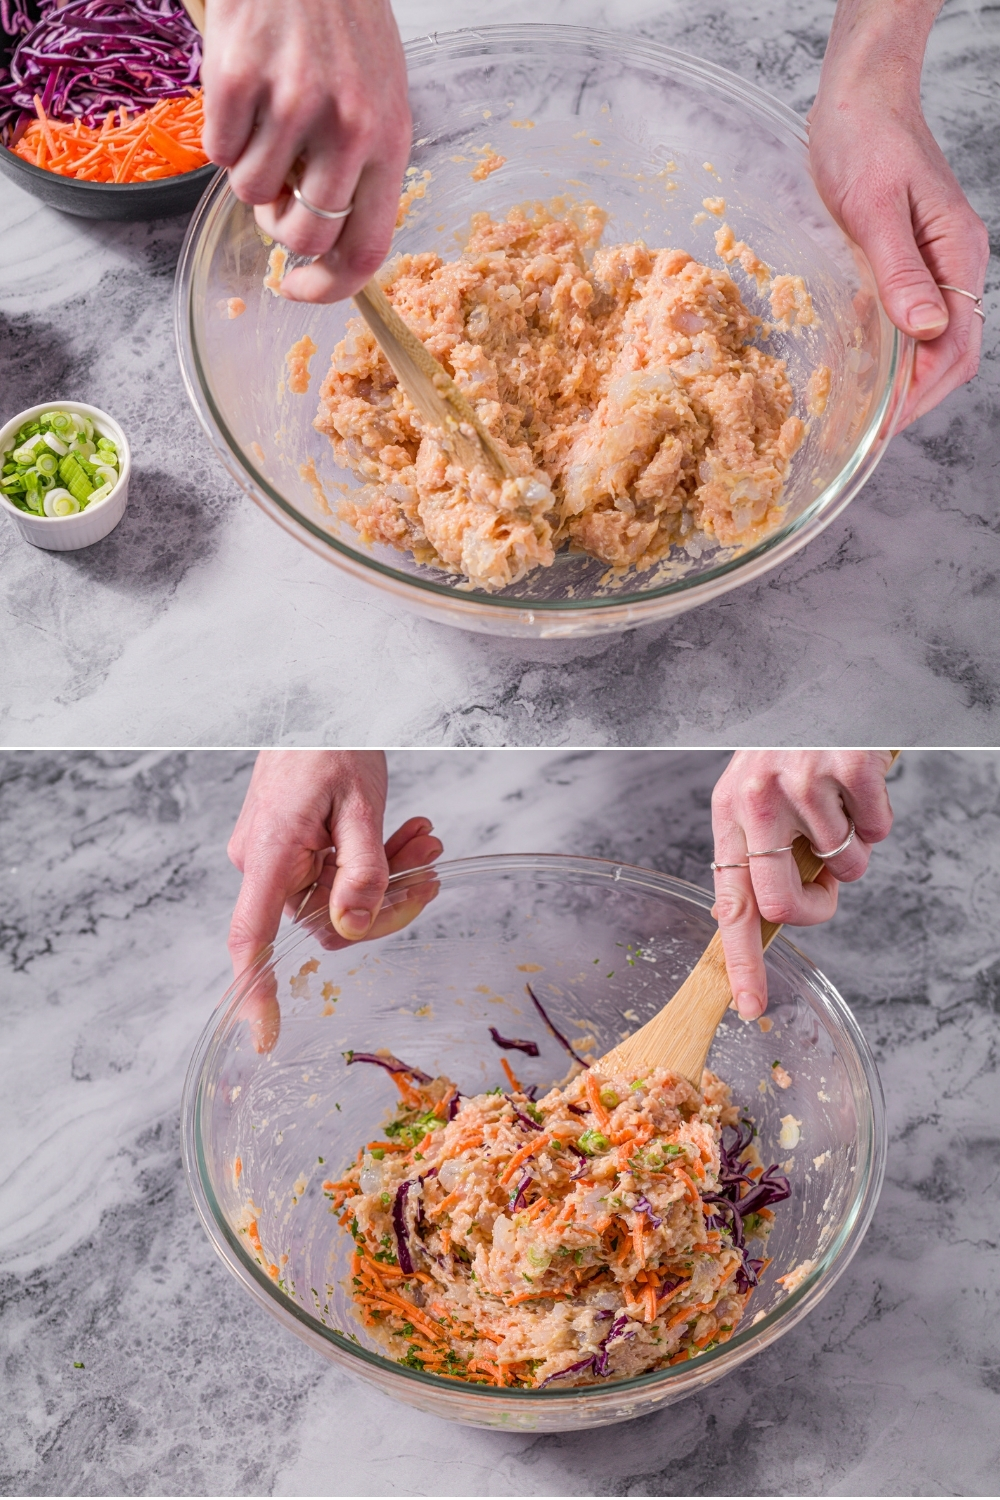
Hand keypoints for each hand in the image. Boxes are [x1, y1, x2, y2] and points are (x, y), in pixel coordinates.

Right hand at [201, 0, 410, 303]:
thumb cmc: (341, 25)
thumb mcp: (376, 98)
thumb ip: (360, 168)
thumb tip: (326, 241)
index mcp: (389, 141)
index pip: (366, 248)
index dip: (329, 288)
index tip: (299, 290)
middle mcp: (348, 128)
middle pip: (302, 237)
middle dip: (278, 228)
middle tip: (276, 189)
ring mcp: (293, 103)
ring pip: (252, 195)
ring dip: (248, 171)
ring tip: (263, 122)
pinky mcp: (241, 79)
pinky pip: (218, 151)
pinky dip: (222, 133)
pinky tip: (242, 93)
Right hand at [227, 751, 441, 1049]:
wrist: (319, 698)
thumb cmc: (333, 740)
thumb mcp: (361, 803)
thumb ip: (363, 870)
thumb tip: (354, 929)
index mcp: (270, 854)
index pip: (252, 939)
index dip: (258, 991)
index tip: (266, 1036)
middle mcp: (263, 863)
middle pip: (326, 918)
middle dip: (385, 898)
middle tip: (431, 864)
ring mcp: (274, 857)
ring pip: (337, 896)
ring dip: (387, 874)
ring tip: (425, 839)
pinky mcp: (290, 847)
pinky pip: (333, 873)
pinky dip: (371, 860)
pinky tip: (406, 834)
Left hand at [710, 751, 894, 1019]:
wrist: (825, 676)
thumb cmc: (793, 743)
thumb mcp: (757, 789)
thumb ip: (762, 848)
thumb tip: (778, 911)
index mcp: (728, 812)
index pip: (730, 904)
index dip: (742, 962)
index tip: (750, 1006)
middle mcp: (756, 798)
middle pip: (785, 904)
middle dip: (819, 908)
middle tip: (829, 883)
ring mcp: (801, 781)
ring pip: (845, 868)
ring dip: (854, 848)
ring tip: (841, 803)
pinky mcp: (848, 766)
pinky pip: (877, 831)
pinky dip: (879, 817)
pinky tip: (861, 785)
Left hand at [807, 0, 987, 424]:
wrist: (860, 97)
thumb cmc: (864, 139)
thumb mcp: (874, 206)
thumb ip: (900, 269)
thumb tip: (924, 328)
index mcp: (957, 253)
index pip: (954, 346)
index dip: (920, 393)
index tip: (883, 426)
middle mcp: (954, 264)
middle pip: (949, 354)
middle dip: (914, 399)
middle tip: (868, 434)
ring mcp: (934, 265)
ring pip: (931, 343)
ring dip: (904, 381)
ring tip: (865, 416)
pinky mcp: (909, 262)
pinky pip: (910, 320)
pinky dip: (892, 353)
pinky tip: (863, 368)